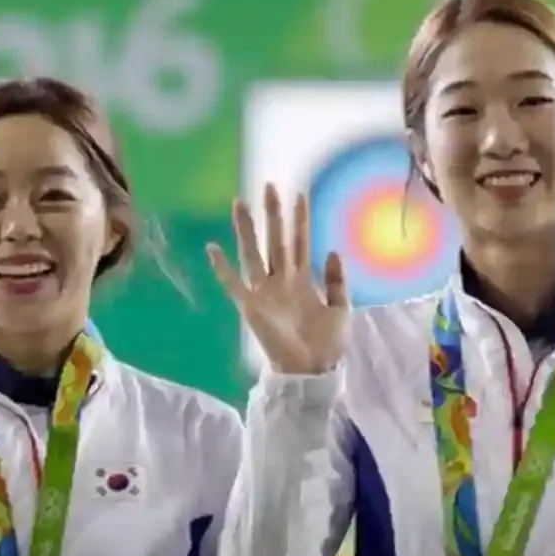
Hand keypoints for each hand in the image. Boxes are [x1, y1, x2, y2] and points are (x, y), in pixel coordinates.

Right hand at [207, 184, 349, 375]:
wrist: (314, 370)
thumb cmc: (329, 344)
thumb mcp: (342, 308)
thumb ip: (338, 281)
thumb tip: (333, 249)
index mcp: (304, 280)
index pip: (301, 242)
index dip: (300, 220)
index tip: (299, 194)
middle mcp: (282, 281)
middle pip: (276, 240)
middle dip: (273, 214)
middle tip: (269, 185)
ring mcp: (265, 292)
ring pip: (254, 254)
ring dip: (247, 230)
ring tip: (240, 203)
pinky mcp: (251, 307)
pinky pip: (233, 284)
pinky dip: (222, 268)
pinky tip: (212, 248)